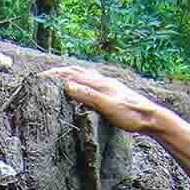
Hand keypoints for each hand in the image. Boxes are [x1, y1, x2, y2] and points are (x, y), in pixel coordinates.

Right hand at [37, 65, 162, 133]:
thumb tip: (66, 85)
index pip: (71, 74)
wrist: (151, 118)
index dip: (54, 75)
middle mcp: (102, 81)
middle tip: (43, 77)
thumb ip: (87, 95)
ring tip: (57, 80)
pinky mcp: (111, 92)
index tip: (38, 78)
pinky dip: (79, 82)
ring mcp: (107, 86)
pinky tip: (79, 89)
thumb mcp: (106, 106)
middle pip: (76, 72)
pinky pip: (90, 83)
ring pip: (84, 76)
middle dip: (58, 73)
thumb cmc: (130, 114)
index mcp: (99, 82)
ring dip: (69, 75)